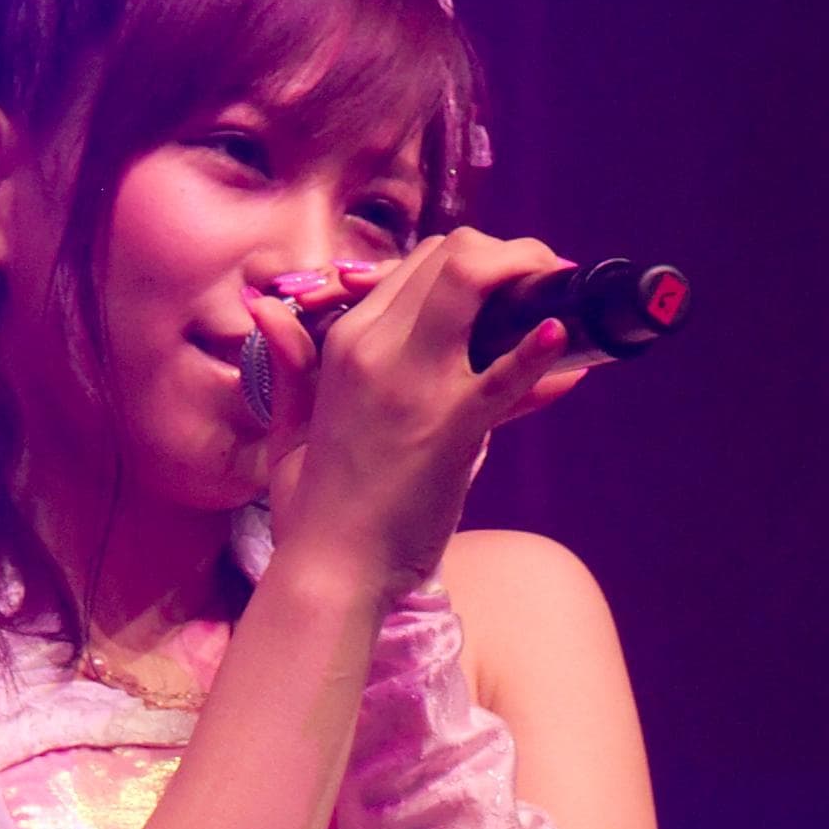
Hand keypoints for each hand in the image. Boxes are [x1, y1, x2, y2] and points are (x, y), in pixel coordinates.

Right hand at [249, 233, 593, 597]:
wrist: (331, 574)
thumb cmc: (315, 513)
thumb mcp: (291, 429)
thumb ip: (289, 365)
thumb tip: (265, 307)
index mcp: (344, 344)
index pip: (417, 264)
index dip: (471, 261)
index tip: (504, 282)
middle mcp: (376, 348)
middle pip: (453, 255)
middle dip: (508, 255)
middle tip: (541, 280)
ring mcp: (415, 383)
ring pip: (475, 281)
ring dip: (529, 275)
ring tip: (562, 291)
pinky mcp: (451, 426)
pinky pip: (506, 371)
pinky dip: (539, 351)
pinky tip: (562, 338)